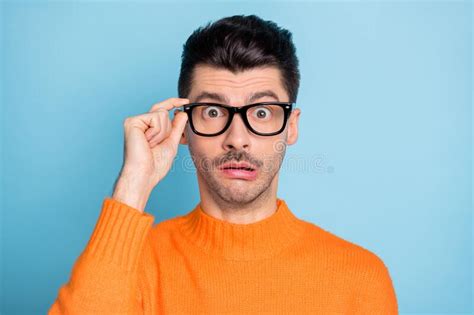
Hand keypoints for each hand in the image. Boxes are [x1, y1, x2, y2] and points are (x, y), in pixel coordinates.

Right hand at [112, 97, 189, 211]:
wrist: (144, 174)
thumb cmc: (155, 164)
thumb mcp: (171, 142)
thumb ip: (177, 127)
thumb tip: (182, 112)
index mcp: (147, 127)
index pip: (161, 109)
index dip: (173, 102)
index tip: (186, 101)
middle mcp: (140, 122)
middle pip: (163, 111)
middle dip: (167, 129)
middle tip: (157, 145)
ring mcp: (135, 121)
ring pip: (161, 114)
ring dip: (162, 133)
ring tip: (151, 145)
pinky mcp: (132, 121)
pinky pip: (155, 117)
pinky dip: (157, 132)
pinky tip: (147, 142)